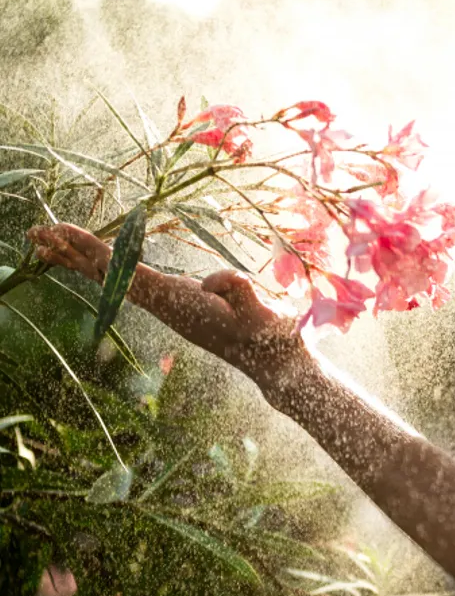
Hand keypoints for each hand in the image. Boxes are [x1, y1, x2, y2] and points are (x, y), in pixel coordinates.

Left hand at [26, 224, 310, 394]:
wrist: (277, 364)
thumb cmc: (272, 335)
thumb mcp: (263, 310)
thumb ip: (241, 292)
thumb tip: (217, 279)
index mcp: (179, 302)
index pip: (126, 272)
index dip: (94, 251)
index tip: (62, 232)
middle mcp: (165, 306)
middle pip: (108, 277)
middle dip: (72, 253)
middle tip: (35, 230)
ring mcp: (169, 308)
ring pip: (115, 282)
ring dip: (82, 261)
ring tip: (50, 244)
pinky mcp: (177, 306)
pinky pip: (131, 285)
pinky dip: (108, 269)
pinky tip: (98, 261)